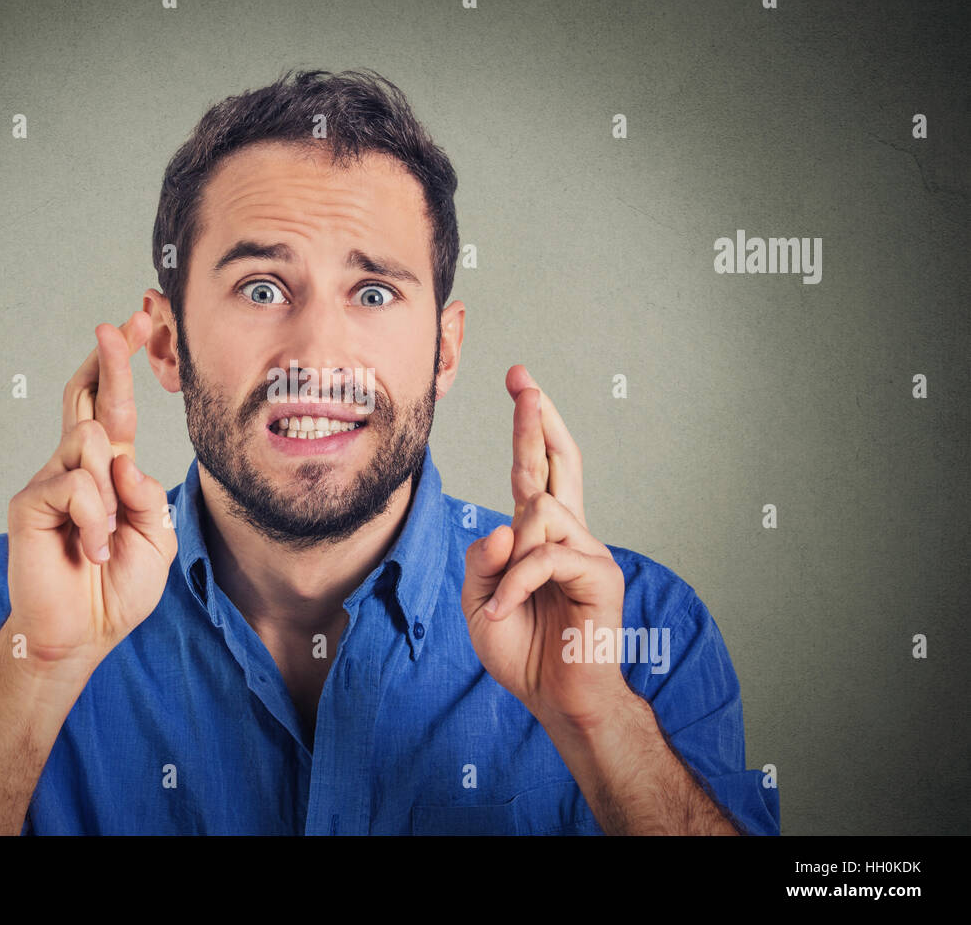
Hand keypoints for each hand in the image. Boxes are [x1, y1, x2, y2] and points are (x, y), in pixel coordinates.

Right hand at [5, 311, 177, 684]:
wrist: (81, 633)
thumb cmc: (115, 588)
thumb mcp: (154, 539)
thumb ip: (146, 496)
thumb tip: (123, 461)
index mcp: (109, 474)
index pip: (113, 410)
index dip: (121, 368)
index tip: (135, 324)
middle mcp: (77, 469)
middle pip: (89, 399)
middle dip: (109, 359)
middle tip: (119, 323)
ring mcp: (50, 482)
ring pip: (90, 441)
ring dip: (109, 494)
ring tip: (104, 539)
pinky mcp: (30, 503)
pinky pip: (76, 485)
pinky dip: (94, 520)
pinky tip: (90, 549)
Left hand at [461, 365, 628, 732]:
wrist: (556, 699)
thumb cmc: (521, 650)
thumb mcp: (479, 600)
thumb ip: (482, 560)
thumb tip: (505, 525)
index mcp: (539, 535)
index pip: (536, 470)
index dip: (530, 428)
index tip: (521, 383)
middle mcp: (567, 534)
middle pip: (559, 462)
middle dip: (538, 420)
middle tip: (524, 381)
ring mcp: (588, 552)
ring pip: (540, 513)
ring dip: (511, 559)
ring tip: (505, 602)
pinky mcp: (600, 576)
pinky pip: (545, 558)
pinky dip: (515, 587)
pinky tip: (506, 613)